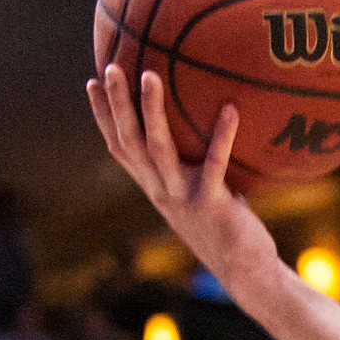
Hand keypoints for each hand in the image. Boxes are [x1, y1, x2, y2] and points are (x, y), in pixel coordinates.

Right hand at [86, 66, 280, 299]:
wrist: (246, 272)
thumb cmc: (229, 230)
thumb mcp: (203, 197)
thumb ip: (197, 170)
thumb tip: (211, 130)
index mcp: (155, 188)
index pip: (120, 147)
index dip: (104, 116)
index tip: (94, 82)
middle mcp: (161, 191)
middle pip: (129, 141)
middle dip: (117, 104)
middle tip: (112, 67)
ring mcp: (182, 197)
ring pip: (157, 148)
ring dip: (151, 110)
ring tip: (150, 76)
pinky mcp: (211, 203)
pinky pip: (215, 163)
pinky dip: (223, 135)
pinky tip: (231, 109)